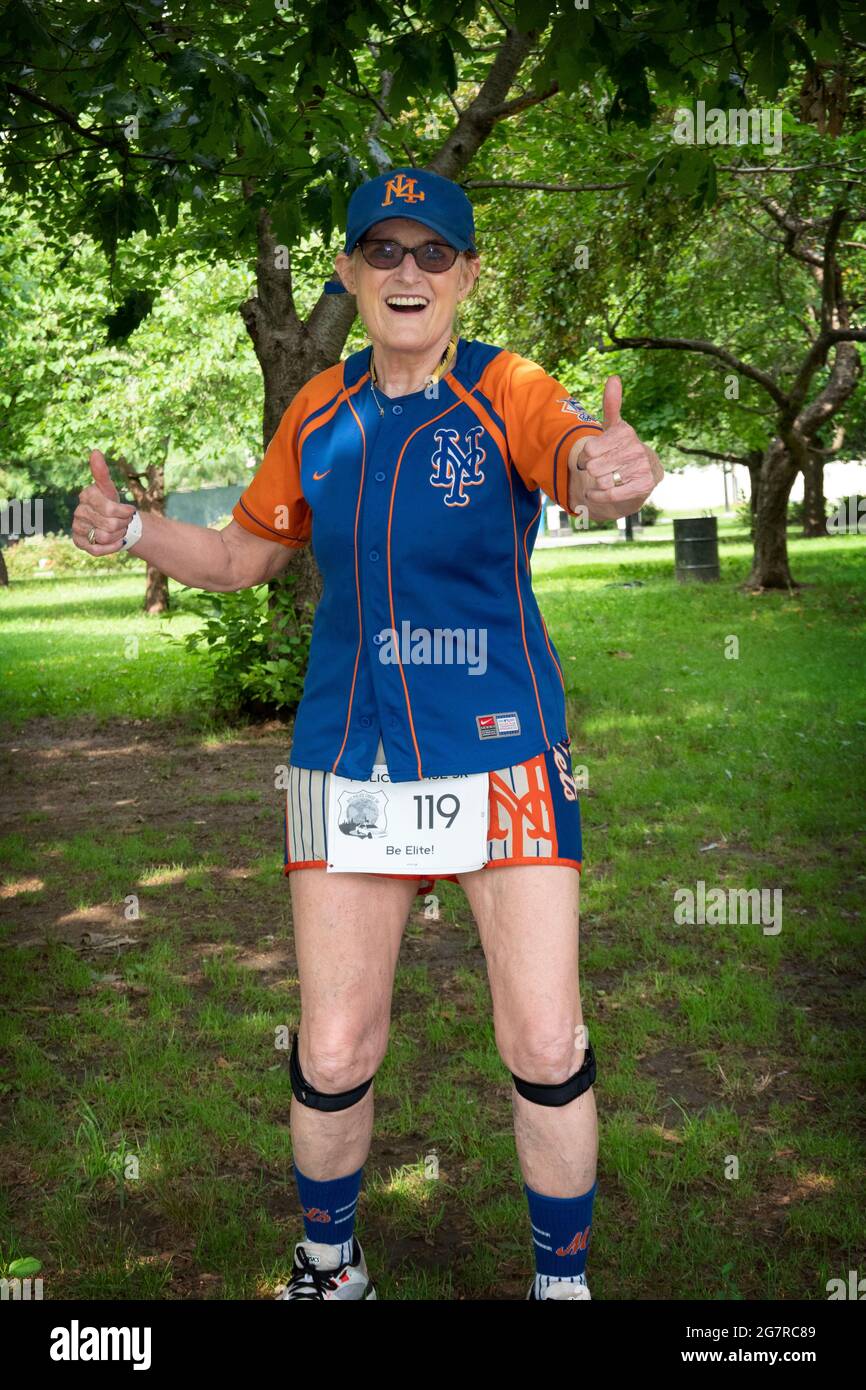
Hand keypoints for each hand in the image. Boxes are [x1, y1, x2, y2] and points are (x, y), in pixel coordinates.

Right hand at [71, 451, 136, 554]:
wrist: (112, 524)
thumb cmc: (112, 504)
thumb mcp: (110, 489)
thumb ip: (102, 473)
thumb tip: (95, 451)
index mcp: (86, 496)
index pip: (110, 508)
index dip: (124, 512)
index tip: (130, 511)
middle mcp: (78, 512)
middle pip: (110, 525)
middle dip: (123, 525)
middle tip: (124, 522)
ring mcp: (77, 528)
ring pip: (104, 538)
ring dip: (118, 536)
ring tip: (118, 531)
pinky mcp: (79, 543)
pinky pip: (98, 550)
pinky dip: (112, 547)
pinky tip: (117, 541)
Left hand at [572, 376, 662, 519]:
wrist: (642, 475)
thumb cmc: (621, 449)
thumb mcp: (614, 428)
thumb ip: (611, 405)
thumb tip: (614, 378)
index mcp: (625, 432)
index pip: (589, 449)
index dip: (584, 456)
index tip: (591, 456)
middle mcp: (637, 448)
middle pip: (594, 467)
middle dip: (591, 471)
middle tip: (599, 469)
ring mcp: (642, 467)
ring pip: (602, 481)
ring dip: (596, 484)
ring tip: (604, 479)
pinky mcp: (644, 486)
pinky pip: (610, 494)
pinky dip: (598, 496)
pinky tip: (597, 493)